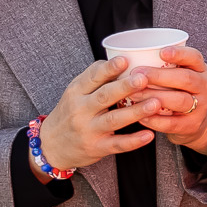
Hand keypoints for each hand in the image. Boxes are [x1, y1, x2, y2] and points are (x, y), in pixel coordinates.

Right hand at [38, 57, 162, 173]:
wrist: (51, 146)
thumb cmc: (70, 113)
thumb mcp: (75, 93)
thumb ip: (96, 78)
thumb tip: (125, 59)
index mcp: (76, 92)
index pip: (92, 77)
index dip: (109, 68)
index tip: (125, 60)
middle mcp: (81, 110)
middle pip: (104, 96)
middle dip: (125, 87)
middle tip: (144, 78)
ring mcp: (89, 130)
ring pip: (113, 119)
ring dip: (135, 112)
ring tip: (155, 103)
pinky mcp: (97, 147)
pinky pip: (117, 144)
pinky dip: (133, 141)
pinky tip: (149, 135)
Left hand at [127, 46, 206, 151]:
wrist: (193, 121)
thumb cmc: (176, 91)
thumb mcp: (176, 75)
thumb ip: (160, 66)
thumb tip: (125, 57)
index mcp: (199, 69)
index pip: (194, 57)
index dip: (179, 54)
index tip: (161, 52)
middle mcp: (203, 86)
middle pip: (186, 79)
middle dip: (160, 76)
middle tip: (137, 74)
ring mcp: (200, 106)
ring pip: (181, 101)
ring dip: (156, 97)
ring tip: (134, 95)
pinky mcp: (192, 125)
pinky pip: (173, 123)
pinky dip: (156, 120)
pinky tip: (140, 116)